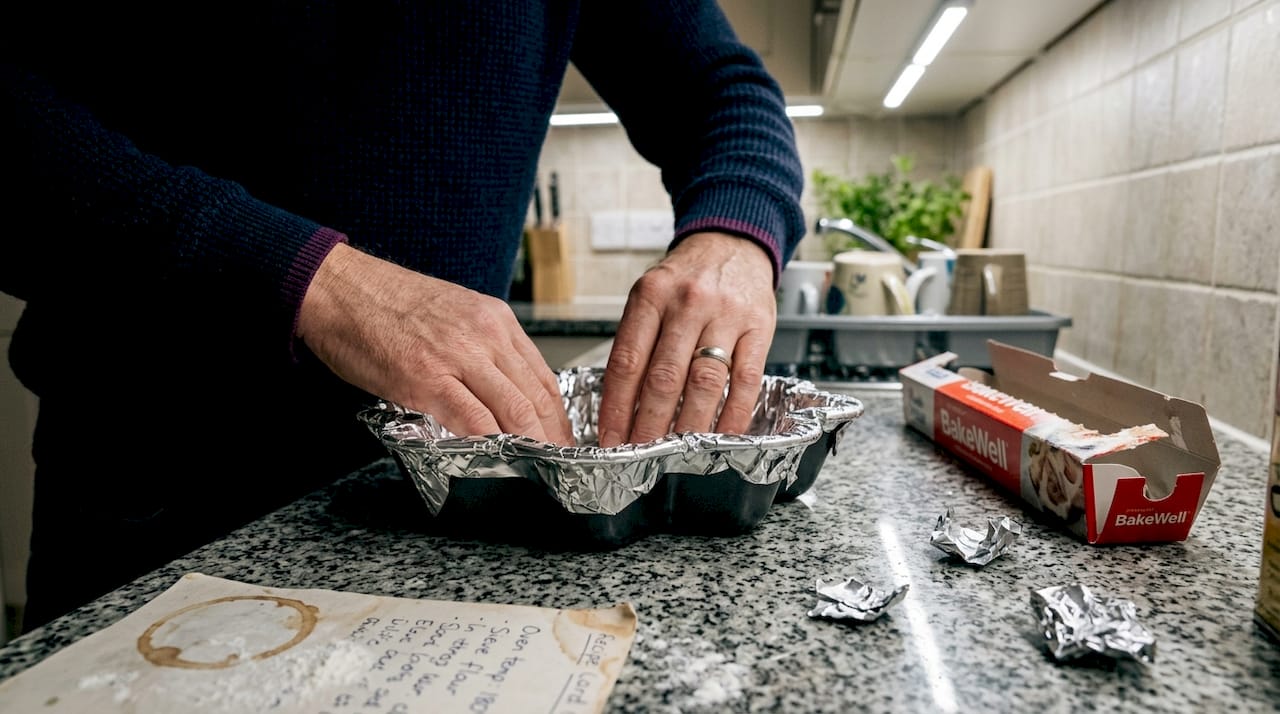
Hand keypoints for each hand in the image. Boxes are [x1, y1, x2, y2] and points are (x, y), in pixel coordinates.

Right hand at [296, 244, 572, 444]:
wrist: (339, 288)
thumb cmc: (387, 304)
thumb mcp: (454, 314)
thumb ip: (482, 348)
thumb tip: (501, 390)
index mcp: (496, 319)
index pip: (544, 376)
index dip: (559, 417)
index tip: (562, 440)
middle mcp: (486, 334)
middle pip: (538, 397)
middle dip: (553, 438)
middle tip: (560, 466)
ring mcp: (458, 355)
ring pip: (515, 409)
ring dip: (530, 446)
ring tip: (537, 471)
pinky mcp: (426, 377)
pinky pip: (472, 418)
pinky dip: (491, 444)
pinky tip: (499, 461)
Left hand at [597, 232, 775, 446]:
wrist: (733, 243)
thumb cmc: (686, 278)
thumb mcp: (650, 296)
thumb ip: (637, 341)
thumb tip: (620, 405)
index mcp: (651, 296)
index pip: (627, 361)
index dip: (615, 406)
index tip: (610, 437)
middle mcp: (687, 303)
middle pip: (663, 377)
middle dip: (647, 424)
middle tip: (638, 455)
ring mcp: (726, 315)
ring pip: (703, 382)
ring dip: (687, 426)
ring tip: (674, 452)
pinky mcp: (759, 327)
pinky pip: (746, 380)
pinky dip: (733, 414)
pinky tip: (721, 435)